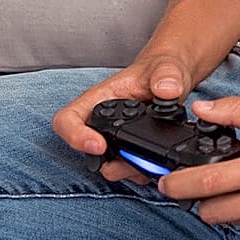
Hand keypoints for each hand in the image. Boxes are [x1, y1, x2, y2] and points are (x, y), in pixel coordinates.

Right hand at [51, 52, 197, 185]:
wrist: (173, 79)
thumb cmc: (160, 69)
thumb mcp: (166, 67)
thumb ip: (166, 75)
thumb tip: (167, 90)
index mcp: (99, 99)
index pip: (67, 120)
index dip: (75, 136)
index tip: (99, 146)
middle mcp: (101, 122)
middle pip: (86, 152)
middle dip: (109, 163)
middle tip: (133, 162)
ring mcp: (114, 140)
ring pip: (108, 166)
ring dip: (127, 170)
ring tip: (149, 164)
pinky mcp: (129, 152)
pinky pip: (128, 171)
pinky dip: (141, 173)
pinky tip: (157, 166)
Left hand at [157, 96, 239, 232]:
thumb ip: (239, 112)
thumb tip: (204, 109)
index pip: (210, 182)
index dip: (180, 184)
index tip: (164, 181)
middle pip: (212, 211)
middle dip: (198, 198)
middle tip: (198, 181)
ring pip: (229, 221)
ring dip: (222, 206)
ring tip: (233, 184)